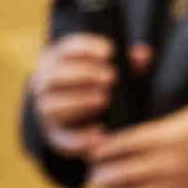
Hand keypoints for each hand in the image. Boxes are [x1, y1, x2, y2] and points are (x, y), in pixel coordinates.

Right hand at [28, 33, 137, 158]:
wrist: (75, 118)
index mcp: (56, 62)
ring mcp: (46, 112)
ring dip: (78, 101)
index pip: (64, 50)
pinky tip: (100, 131)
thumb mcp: (111, 70)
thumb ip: (127, 63)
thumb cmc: (98, 84)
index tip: (110, 51)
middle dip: (83, 74)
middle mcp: (44, 86)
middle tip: (111, 76)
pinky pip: (62, 138)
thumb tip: (143, 55)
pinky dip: (79, 138)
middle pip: (54, 76)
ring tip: (104, 99)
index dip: (86, 48)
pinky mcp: (55, 136)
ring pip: (52, 106)